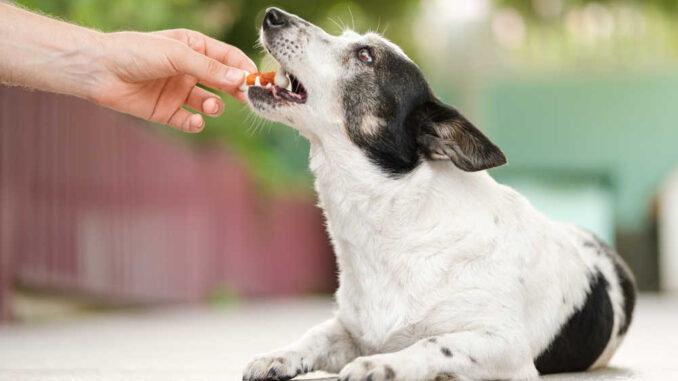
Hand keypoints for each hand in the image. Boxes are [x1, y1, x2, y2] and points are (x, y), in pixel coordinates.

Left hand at [88, 29, 256, 131]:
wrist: (99, 70)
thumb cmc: (136, 52)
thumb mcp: (178, 55)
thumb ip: (211, 69)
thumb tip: (241, 80)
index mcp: (194, 47)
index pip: (229, 58)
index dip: (244, 68)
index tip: (258, 80)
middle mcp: (189, 69)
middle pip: (223, 82)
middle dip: (236, 91)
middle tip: (248, 99)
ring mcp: (179, 91)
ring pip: (209, 103)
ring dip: (214, 106)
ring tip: (210, 107)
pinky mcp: (167, 111)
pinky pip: (189, 121)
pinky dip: (196, 123)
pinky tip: (196, 121)